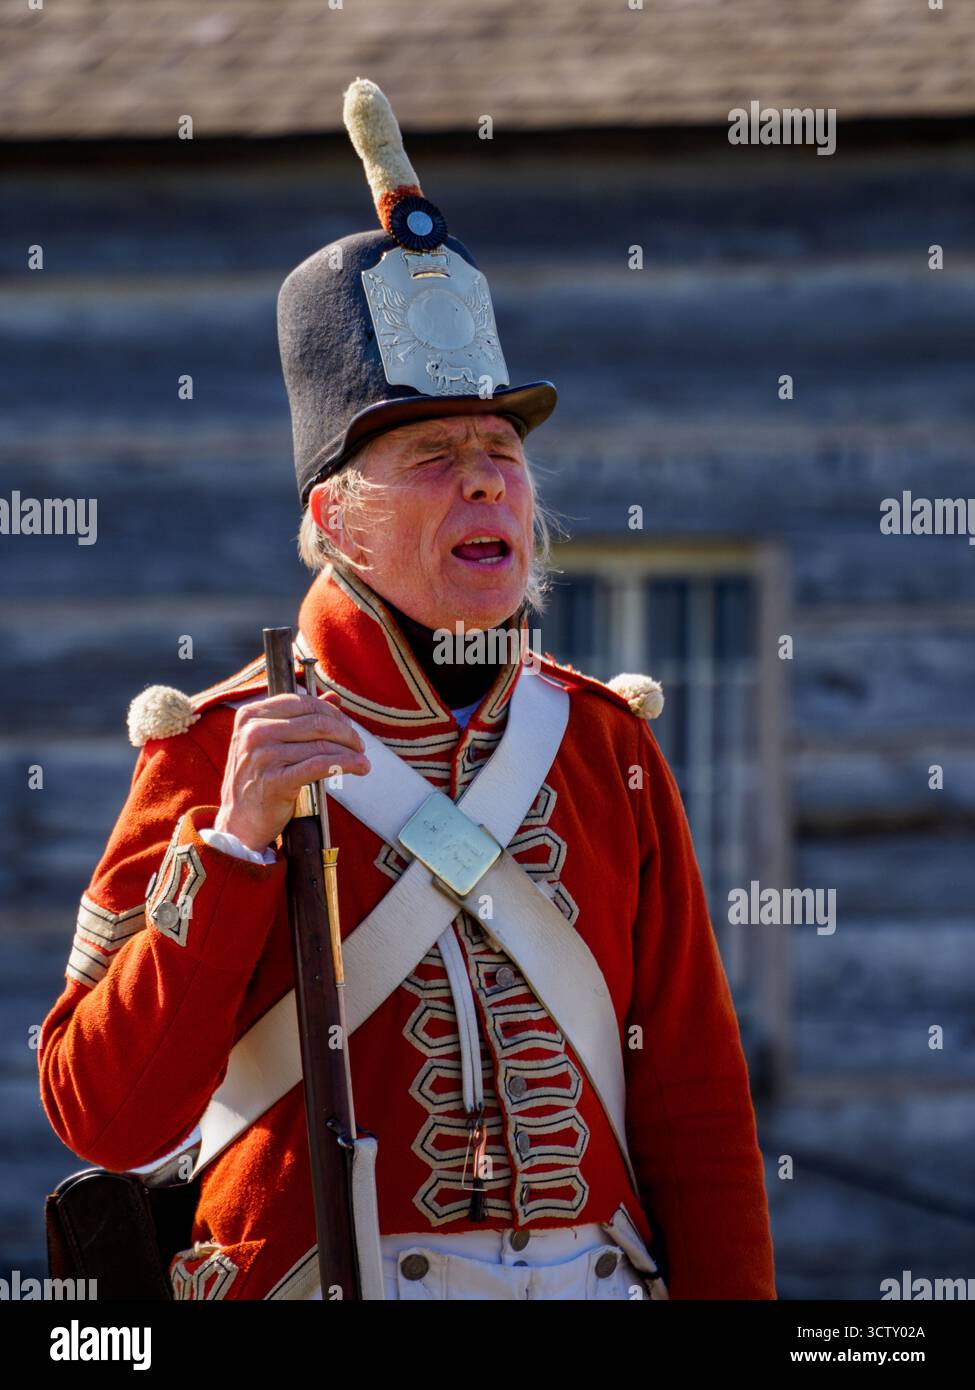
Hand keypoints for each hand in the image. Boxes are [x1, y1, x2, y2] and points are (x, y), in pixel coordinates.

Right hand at [213, 692, 369, 852]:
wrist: (239, 821)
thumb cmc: (258, 779)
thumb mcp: (270, 742)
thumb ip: (299, 717)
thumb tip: (333, 698)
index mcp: (251, 715)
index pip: (303, 703)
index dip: (332, 713)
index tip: (346, 726)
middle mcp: (254, 732)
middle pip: (316, 722)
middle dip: (346, 732)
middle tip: (358, 744)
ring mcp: (262, 756)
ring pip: (321, 745)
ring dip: (349, 751)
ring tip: (361, 759)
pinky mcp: (274, 781)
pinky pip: (319, 766)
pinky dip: (345, 764)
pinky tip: (359, 767)